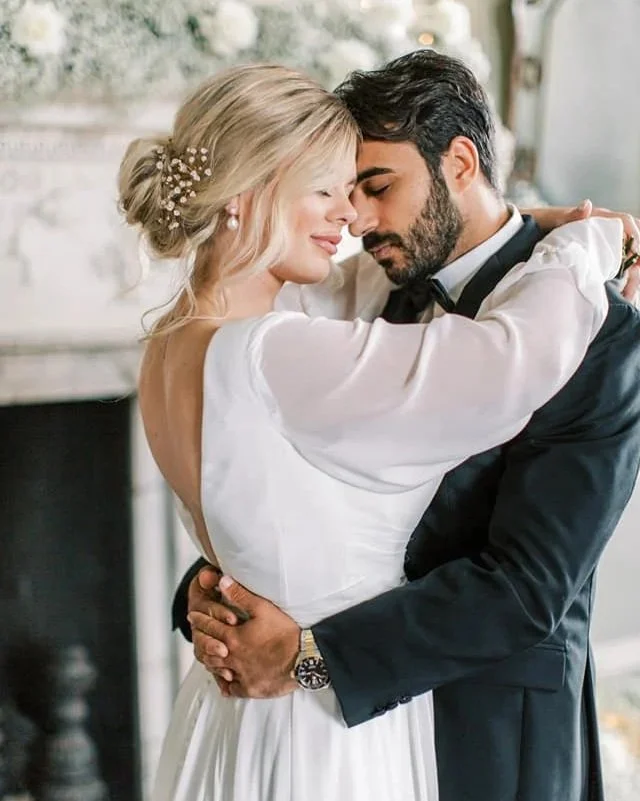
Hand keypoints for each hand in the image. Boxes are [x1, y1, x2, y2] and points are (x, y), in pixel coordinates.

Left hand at [188, 576, 299, 698]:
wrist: (304, 658)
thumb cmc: (285, 632)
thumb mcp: (263, 608)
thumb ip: (240, 595)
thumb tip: (222, 581)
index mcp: (234, 638)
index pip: (210, 627)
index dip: (200, 619)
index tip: (192, 616)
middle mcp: (233, 658)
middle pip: (209, 649)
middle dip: (201, 639)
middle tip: (196, 635)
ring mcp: (241, 675)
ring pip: (217, 669)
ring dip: (211, 660)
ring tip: (208, 655)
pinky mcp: (251, 688)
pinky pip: (232, 688)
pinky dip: (226, 683)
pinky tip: (225, 680)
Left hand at [522, 200, 639, 299]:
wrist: (527, 231)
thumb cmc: (543, 222)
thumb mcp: (555, 218)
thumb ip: (571, 214)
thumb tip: (588, 205)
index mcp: (598, 218)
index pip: (625, 223)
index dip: (635, 236)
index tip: (636, 253)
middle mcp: (603, 230)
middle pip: (631, 243)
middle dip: (637, 260)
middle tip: (635, 280)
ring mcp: (600, 244)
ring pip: (625, 257)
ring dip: (632, 274)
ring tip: (628, 294)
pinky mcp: (595, 257)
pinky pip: (614, 267)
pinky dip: (621, 279)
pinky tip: (621, 294)